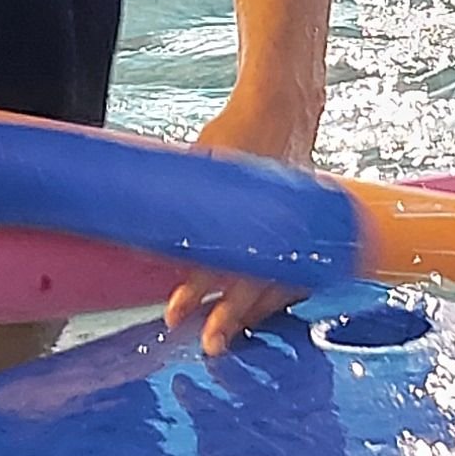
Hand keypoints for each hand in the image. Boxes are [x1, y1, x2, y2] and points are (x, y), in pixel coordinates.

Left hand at [167, 87, 315, 352]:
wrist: (283, 111)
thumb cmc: (236, 134)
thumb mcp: (202, 159)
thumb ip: (185, 199)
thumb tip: (147, 240)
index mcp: (249, 203)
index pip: (218, 257)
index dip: (195, 288)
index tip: (174, 313)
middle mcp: (277, 220)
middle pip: (253, 280)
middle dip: (230, 315)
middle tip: (209, 343)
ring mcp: (298, 227)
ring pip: (279, 283)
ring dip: (254, 312)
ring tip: (230, 335)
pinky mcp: (307, 231)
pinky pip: (300, 273)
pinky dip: (281, 295)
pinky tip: (263, 313)